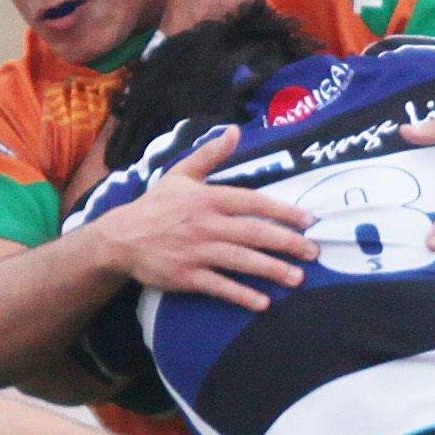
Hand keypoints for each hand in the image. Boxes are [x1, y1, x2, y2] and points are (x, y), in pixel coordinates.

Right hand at [90, 150, 317, 309]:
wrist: (121, 238)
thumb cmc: (156, 205)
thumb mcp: (181, 174)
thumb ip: (211, 154)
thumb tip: (235, 131)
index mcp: (208, 198)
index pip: (253, 203)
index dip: (283, 211)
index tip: (309, 221)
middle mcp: (206, 224)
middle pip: (254, 233)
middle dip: (287, 243)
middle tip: (313, 252)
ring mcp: (197, 252)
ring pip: (242, 260)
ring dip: (271, 270)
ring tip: (297, 278)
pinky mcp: (187, 276)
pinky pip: (220, 287)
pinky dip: (241, 295)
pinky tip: (262, 303)